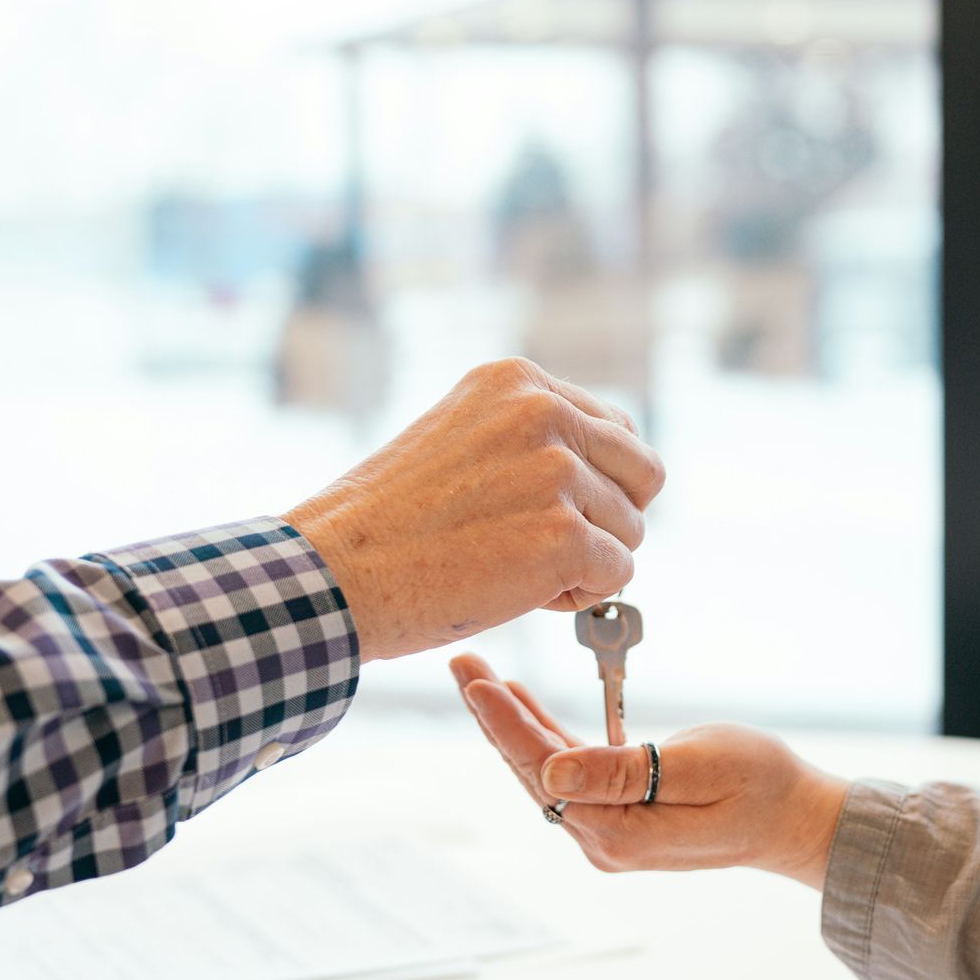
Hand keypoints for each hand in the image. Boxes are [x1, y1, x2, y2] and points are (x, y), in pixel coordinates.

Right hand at [285, 358, 665, 660]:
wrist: (337, 572)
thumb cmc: (390, 523)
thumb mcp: (462, 440)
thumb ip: (534, 440)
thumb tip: (612, 480)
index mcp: (519, 381)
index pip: (616, 431)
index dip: (594, 484)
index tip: (542, 512)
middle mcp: (545, 412)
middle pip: (642, 476)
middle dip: (607, 520)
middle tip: (546, 549)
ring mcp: (557, 473)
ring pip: (630, 532)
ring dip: (586, 564)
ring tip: (513, 568)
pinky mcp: (563, 536)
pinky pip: (617, 576)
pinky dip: (578, 598)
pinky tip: (520, 593)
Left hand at [449, 655, 850, 888]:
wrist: (797, 820)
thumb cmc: (762, 786)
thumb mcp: (700, 765)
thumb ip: (622, 772)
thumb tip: (550, 771)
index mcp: (617, 831)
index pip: (545, 770)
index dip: (507, 725)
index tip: (477, 685)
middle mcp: (603, 839)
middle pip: (533, 770)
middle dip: (495, 716)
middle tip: (462, 665)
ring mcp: (610, 830)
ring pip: (545, 768)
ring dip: (512, 722)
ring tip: (479, 677)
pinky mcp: (620, 815)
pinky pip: (570, 771)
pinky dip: (544, 734)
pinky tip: (522, 704)